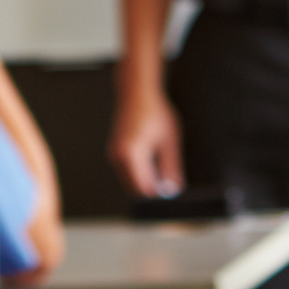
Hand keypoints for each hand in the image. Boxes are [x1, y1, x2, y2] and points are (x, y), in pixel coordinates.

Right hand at [109, 83, 184, 197]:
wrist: (137, 94)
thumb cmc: (155, 113)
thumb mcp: (169, 141)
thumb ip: (171, 167)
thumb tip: (174, 188)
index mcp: (132, 154)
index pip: (144, 187)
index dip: (159, 194)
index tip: (172, 191)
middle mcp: (118, 156)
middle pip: (134, 188)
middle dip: (152, 190)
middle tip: (170, 185)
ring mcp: (114, 155)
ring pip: (130, 182)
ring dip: (145, 182)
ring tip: (164, 171)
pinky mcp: (114, 152)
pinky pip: (126, 172)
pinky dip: (139, 174)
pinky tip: (154, 164)